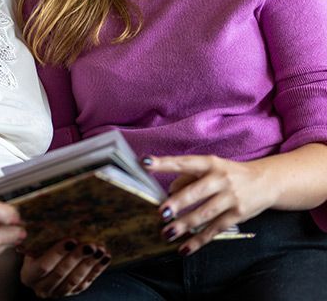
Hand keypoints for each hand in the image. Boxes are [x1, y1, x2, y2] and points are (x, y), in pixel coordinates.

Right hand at [20, 239, 110, 297]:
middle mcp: (42, 287)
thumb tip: (53, 215)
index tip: (71, 240)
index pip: (44, 266)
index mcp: (29, 275)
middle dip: (77, 258)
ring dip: (90, 264)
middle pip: (61, 273)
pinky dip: (97, 269)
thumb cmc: (37, 246)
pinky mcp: (72, 292)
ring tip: (99, 250)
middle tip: (90, 245)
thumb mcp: (33, 243)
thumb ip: (40, 237)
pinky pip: (85, 282)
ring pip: (75, 280)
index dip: (58, 253)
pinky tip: (104, 257)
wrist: (40, 261)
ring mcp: (57, 292)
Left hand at [143, 154, 273, 254]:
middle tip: (161, 212)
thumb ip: (188, 177)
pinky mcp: (238, 215)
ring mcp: (230, 197)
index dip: (164, 163)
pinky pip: (215, 229)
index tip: (145, 163)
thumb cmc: (228, 172)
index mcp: (210, 163)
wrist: (265, 181)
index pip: (183, 162)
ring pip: (204, 214)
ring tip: (167, 233)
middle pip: (196, 191)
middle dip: (178, 203)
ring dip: (185, 225)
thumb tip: (169, 192)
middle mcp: (220, 179)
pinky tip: (184, 248)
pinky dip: (199, 240)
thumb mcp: (210, 167)